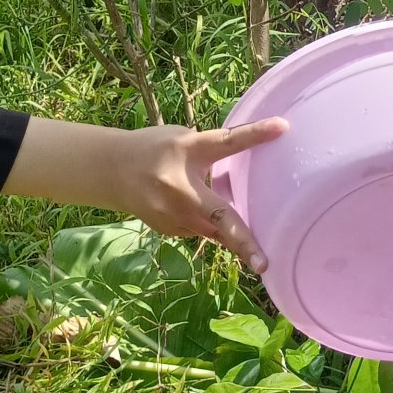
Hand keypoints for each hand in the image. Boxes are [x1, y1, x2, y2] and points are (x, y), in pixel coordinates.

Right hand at [115, 120, 286, 273]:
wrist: (110, 171)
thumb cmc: (152, 149)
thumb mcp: (184, 138)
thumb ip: (213, 147)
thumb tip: (249, 150)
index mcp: (186, 156)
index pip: (226, 143)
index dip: (254, 134)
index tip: (281, 128)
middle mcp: (180, 191)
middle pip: (219, 219)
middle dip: (242, 244)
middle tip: (263, 264)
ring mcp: (174, 218)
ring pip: (214, 229)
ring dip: (232, 233)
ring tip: (246, 238)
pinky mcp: (172, 231)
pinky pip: (203, 230)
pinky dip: (211, 225)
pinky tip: (200, 213)